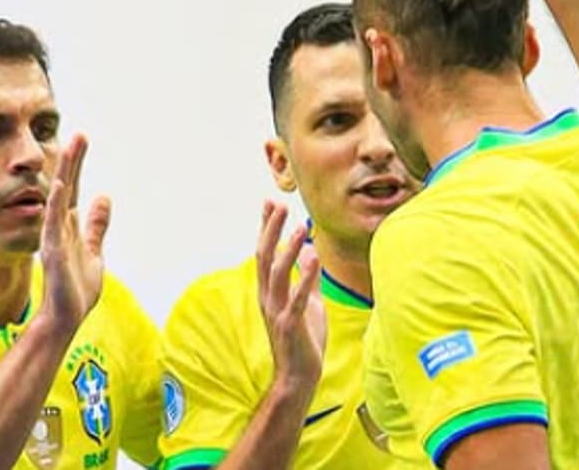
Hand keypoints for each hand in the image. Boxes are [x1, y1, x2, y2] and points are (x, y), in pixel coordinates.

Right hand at [39, 134, 109, 332]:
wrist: (66, 317)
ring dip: (65, 174)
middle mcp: (60, 227)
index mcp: (70, 226)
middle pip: (66, 187)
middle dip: (73, 161)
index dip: (77, 165)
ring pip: (59, 199)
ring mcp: (54, 238)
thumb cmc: (77, 288)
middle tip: (78, 135)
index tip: (81, 140)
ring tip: (70, 149)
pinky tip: (58, 186)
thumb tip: (104, 198)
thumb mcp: (93, 251)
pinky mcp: (53, 252)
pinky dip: (55, 204)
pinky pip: (53, 224)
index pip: (73, 188)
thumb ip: (97, 226)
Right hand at [256, 201, 326, 390]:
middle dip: (271, 230)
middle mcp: (267, 297)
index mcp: (269, 291)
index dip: (266, 227)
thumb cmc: (303, 340)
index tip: (270, 202)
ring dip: (288, 248)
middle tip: (279, 205)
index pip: (265, 252)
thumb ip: (306, 279)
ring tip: (300, 226)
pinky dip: (305, 276)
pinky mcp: (290, 325)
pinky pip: (297, 297)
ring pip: (277, 273)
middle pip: (265, 256)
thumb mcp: (307, 303)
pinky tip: (313, 256)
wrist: (298, 376)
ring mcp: (276, 311)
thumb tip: (307, 251)